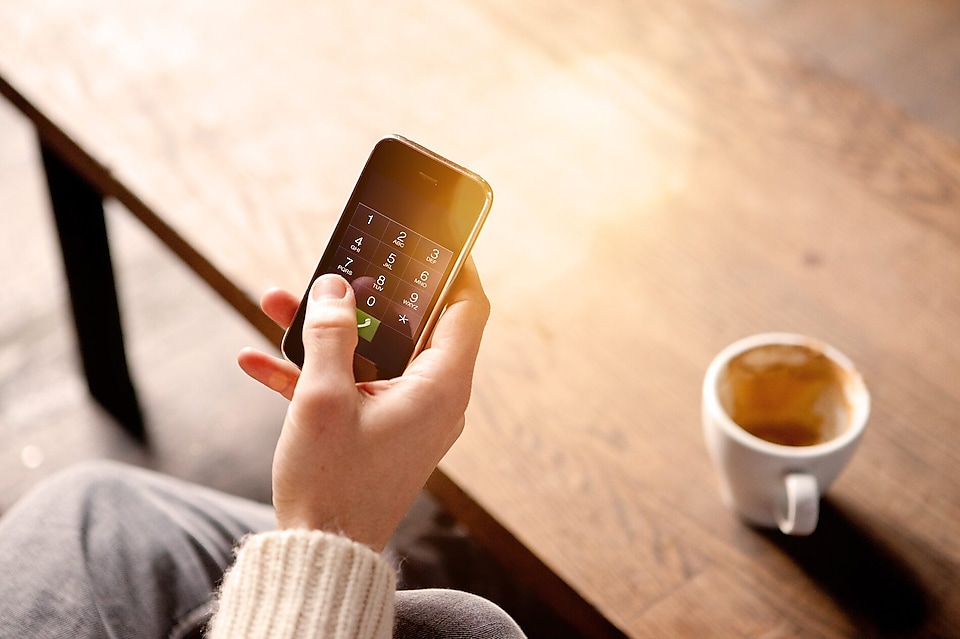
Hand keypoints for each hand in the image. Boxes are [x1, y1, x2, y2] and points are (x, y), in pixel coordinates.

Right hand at [237, 261, 489, 550]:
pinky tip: (258, 360)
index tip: (437, 235)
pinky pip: (352, 386)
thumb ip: (329, 336)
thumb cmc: (332, 485)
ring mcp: (406, 415)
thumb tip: (335, 289)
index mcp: (440, 386)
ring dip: (325, 332)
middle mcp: (433, 398)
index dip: (457, 266)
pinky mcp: (379, 431)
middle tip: (339, 266)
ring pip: (371, 354)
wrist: (322, 555)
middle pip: (409, 325)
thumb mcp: (323, 400)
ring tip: (278, 303)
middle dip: (365, 295)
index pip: (467, 308)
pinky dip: (315, 371)